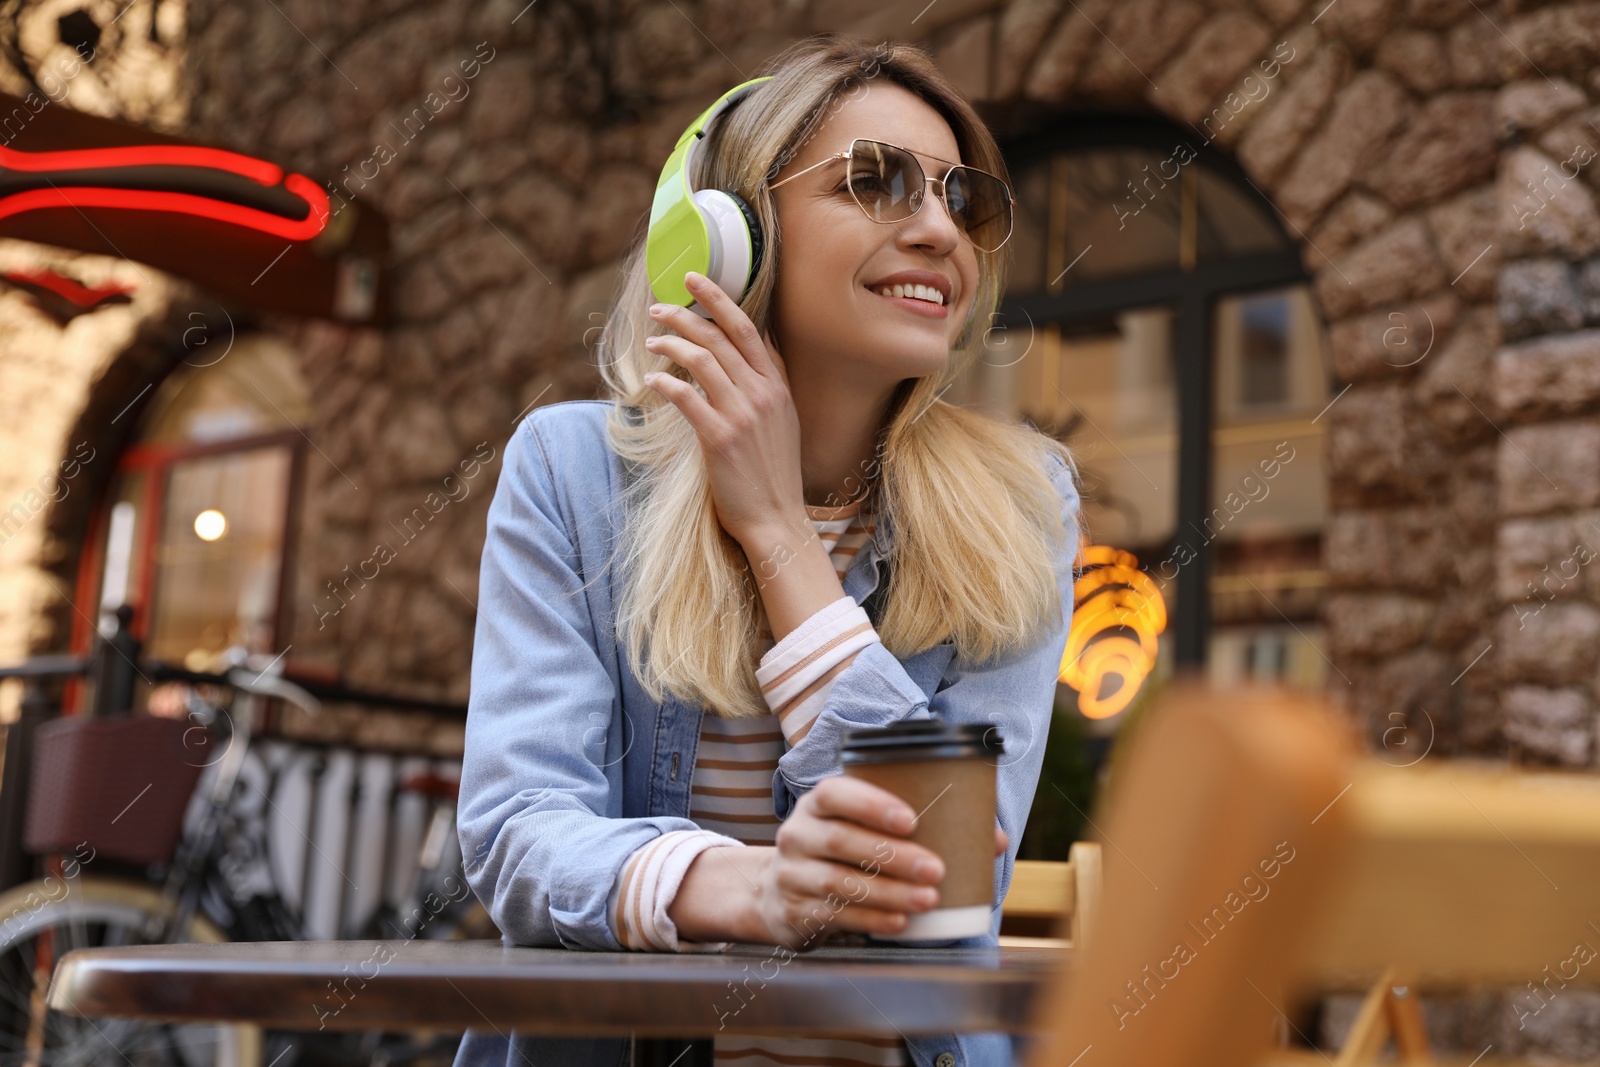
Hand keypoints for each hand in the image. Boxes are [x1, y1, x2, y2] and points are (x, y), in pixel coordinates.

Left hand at [643, 271, 803, 546]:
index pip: (748, 329)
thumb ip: (766, 387)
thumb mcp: (782, 422)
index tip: (695, 281)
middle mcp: (763, 394)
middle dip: (686, 314)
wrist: (776, 518)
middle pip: (720, 337)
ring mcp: (743, 415)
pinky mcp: (720, 438)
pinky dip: (666, 383)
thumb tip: (747, 355)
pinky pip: (687, 397)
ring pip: (702, 360)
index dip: (719, 300)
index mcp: (777, 386)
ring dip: (672, 343)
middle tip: (660, 307)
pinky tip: (652, 380)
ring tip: (651, 340)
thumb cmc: (772, 473)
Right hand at [750, 776, 1008, 949]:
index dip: (872, 804)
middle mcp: (799, 833)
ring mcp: (792, 873)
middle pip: (841, 841)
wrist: (778, 892)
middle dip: (893, 856)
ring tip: (928, 899)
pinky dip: (871, 920)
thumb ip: (921, 825)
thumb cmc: (843, 850)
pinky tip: (900, 923)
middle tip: (936, 868)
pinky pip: (835, 916)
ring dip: (888, 892)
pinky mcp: (795, 910)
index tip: (912, 819)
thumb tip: (993, 838)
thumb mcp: (865, 828)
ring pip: (839, 882)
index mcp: (819, 802)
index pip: (836, 794)